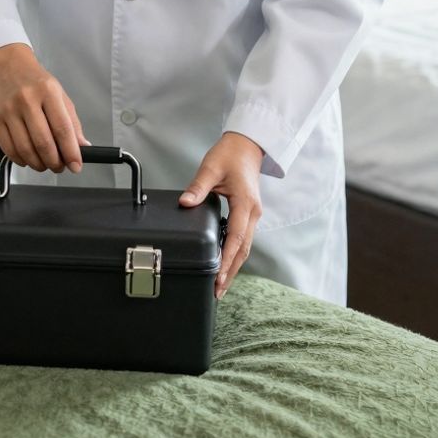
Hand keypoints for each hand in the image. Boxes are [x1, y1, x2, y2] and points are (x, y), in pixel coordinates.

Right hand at [0, 43, 88, 172]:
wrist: (7, 66)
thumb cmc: (36, 82)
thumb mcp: (60, 95)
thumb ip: (72, 122)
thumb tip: (82, 147)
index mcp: (48, 91)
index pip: (62, 128)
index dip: (71, 151)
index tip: (76, 166)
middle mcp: (27, 99)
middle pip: (43, 142)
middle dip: (55, 162)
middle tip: (60, 167)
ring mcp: (8, 110)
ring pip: (25, 149)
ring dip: (39, 164)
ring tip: (45, 164)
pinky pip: (9, 149)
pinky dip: (21, 160)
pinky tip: (29, 158)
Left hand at [179, 132, 263, 299]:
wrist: (247, 146)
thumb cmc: (229, 155)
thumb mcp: (210, 168)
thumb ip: (197, 187)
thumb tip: (185, 203)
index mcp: (245, 204)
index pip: (235, 238)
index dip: (226, 260)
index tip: (218, 277)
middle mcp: (252, 213)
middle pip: (242, 250)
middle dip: (231, 272)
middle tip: (217, 291)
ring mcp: (252, 215)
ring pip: (244, 247)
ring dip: (233, 267)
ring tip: (220, 285)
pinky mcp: (247, 215)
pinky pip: (242, 240)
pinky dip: (234, 255)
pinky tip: (223, 265)